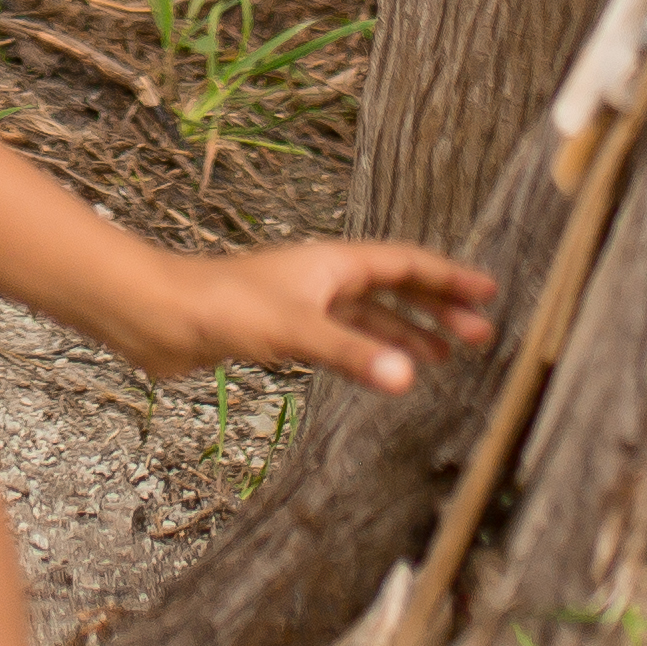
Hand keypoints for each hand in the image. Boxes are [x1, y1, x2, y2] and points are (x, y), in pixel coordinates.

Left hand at [119, 239, 500, 396]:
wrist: (158, 317)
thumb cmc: (222, 308)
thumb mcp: (296, 331)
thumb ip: (353, 356)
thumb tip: (409, 380)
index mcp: (333, 265)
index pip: (406, 266)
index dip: (448, 279)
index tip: (487, 291)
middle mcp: (322, 279)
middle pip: (394, 291)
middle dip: (437, 311)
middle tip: (480, 336)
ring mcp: (302, 304)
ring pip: (369, 317)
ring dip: (406, 334)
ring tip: (444, 358)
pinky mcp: (281, 331)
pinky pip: (342, 338)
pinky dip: (369, 352)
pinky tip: (380, 370)